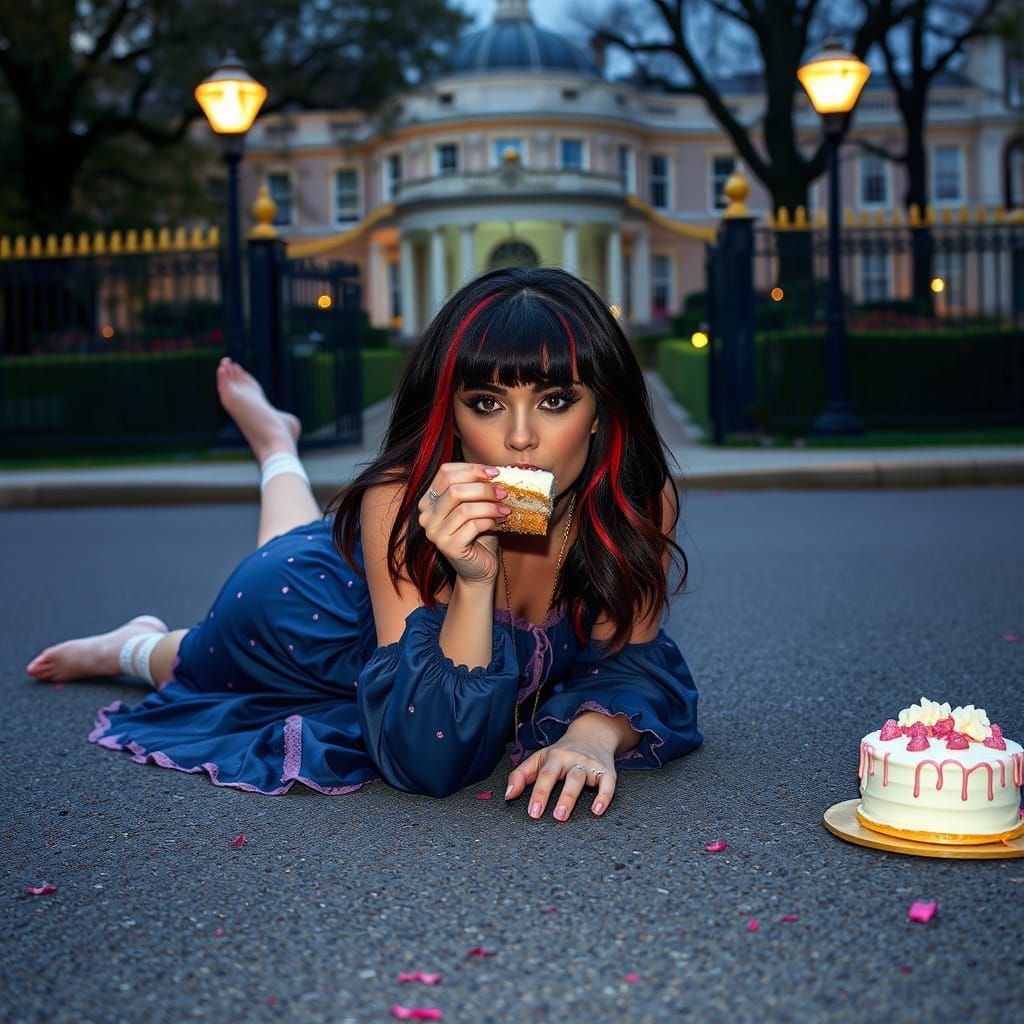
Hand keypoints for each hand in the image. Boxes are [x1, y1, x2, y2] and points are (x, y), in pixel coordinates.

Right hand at [418, 463, 510, 585]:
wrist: (479, 568)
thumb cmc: (478, 534)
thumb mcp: (475, 505)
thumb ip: (476, 487)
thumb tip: (495, 469)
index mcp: (429, 500)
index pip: (445, 473)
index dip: (471, 469)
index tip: (495, 472)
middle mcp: (427, 516)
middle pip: (454, 489)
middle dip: (483, 488)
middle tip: (503, 493)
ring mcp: (434, 532)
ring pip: (464, 508)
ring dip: (489, 506)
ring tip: (505, 509)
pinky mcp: (448, 546)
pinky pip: (472, 526)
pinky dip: (490, 521)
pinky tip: (499, 523)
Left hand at [504, 736, 616, 821]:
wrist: (592, 734)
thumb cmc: (561, 753)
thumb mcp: (539, 758)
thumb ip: (521, 775)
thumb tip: (508, 795)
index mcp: (554, 757)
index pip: (545, 775)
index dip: (539, 794)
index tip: (533, 813)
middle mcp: (572, 759)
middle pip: (565, 776)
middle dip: (559, 796)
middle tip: (553, 817)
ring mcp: (590, 764)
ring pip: (581, 778)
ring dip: (572, 796)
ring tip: (564, 815)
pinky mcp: (607, 771)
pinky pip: (608, 784)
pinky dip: (604, 796)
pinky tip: (597, 810)